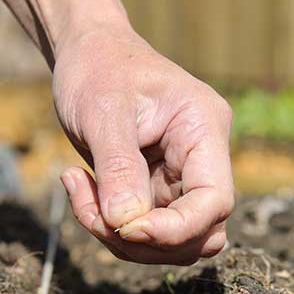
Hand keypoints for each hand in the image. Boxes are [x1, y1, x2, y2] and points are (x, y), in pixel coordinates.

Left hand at [52, 25, 233, 264]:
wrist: (86, 52)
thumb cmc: (98, 67)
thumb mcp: (103, 111)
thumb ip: (118, 168)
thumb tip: (125, 223)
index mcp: (204, 129)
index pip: (214, 201)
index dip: (176, 229)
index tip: (126, 228)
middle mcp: (202, 159)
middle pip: (199, 232)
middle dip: (144, 239)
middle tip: (92, 212)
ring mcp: (181, 179)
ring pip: (172, 241)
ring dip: (122, 238)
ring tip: (79, 192)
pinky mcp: (157, 191)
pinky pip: (143, 230)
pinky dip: (109, 225)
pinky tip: (79, 187)